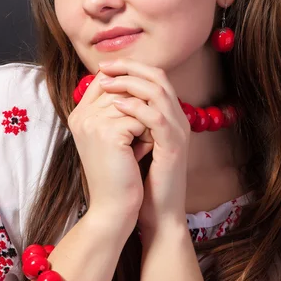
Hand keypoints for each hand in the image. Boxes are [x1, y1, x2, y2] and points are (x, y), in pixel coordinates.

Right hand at [68, 69, 147, 227]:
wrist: (114, 208)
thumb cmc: (119, 172)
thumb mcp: (113, 135)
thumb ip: (116, 108)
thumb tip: (138, 79)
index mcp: (79, 114)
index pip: (105, 79)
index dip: (128, 89)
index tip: (136, 115)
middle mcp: (81, 115)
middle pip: (121, 88)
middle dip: (139, 109)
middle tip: (138, 137)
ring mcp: (92, 122)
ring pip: (133, 102)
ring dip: (145, 122)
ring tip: (140, 144)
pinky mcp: (108, 133)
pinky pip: (140, 118)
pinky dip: (146, 136)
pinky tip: (139, 154)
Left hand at [98, 58, 190, 231]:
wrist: (157, 213)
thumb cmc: (141, 179)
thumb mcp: (131, 142)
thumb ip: (125, 119)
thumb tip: (103, 98)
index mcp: (168, 115)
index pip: (153, 77)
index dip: (129, 67)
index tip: (103, 67)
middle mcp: (177, 118)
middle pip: (158, 77)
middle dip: (130, 67)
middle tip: (105, 67)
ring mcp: (177, 131)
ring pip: (159, 91)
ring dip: (130, 83)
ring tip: (106, 84)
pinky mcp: (173, 147)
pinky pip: (156, 117)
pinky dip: (135, 107)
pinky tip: (116, 106)